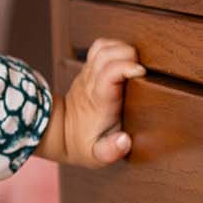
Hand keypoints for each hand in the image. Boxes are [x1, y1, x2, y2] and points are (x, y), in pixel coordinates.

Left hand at [61, 38, 146, 167]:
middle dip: (129, 54)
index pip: (109, 72)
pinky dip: (114, 46)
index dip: (127, 66)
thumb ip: (109, 151)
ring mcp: (88, 73)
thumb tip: (124, 140)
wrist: (60, 133)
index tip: (142, 74)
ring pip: (103, 47)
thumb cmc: (83, 144)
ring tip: (133, 63)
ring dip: (122, 48)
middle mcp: (92, 82)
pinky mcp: (88, 69)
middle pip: (107, 53)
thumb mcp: (95, 156)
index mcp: (99, 100)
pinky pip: (100, 47)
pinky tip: (123, 59)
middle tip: (141, 70)